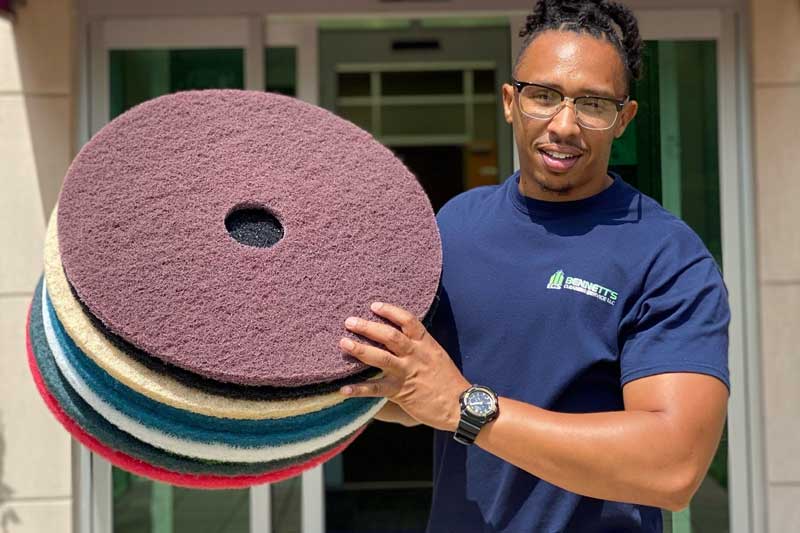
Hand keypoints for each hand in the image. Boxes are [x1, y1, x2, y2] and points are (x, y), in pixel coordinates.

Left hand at [338, 302, 469, 431]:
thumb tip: (401, 336)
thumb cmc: (449, 381)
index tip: (374, 306)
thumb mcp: (437, 356)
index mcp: (426, 344)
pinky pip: (377, 389)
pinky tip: (343, 389)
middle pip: (390, 336)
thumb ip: (420, 346)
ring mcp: (407, 373)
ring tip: (343, 343)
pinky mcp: (401, 392)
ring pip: (381, 358)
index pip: (407, 321)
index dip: (390, 311)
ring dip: (360, 350)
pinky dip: (359, 389)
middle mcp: (415, 355)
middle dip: (368, 327)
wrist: (461, 405)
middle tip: (350, 321)